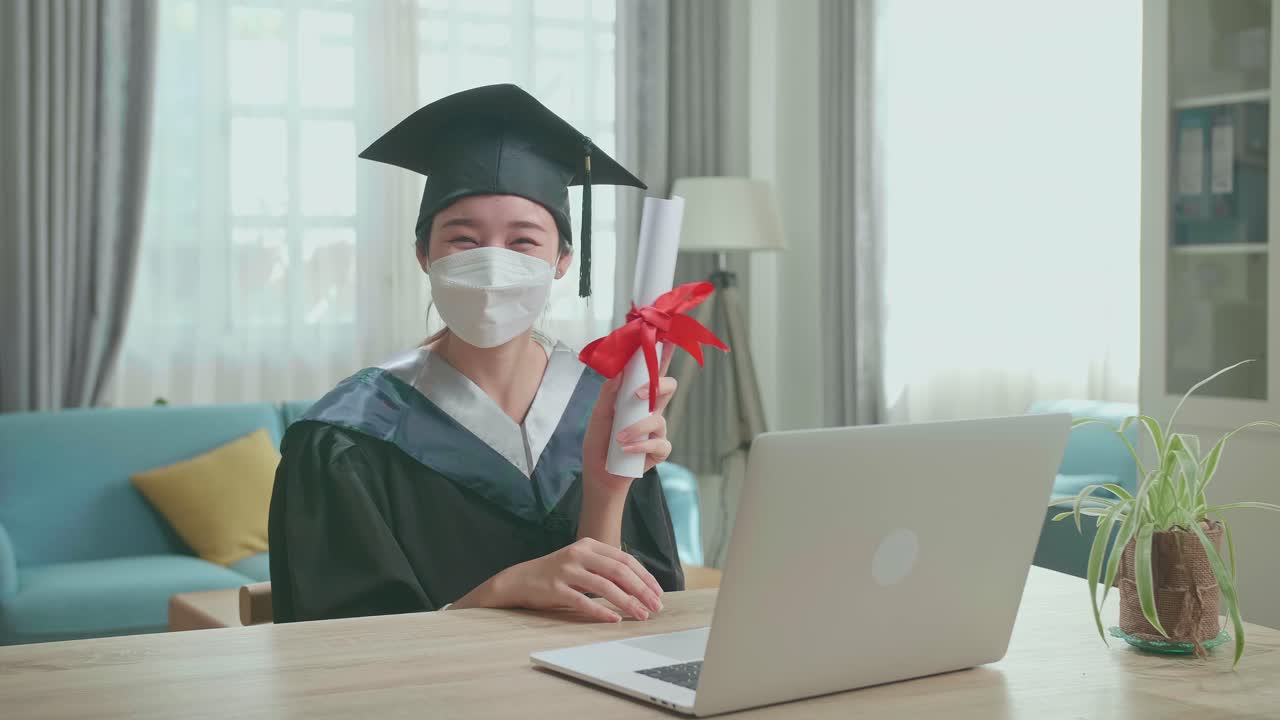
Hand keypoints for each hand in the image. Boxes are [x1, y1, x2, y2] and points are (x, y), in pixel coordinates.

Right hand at [456, 538, 664, 621]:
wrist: (520, 580)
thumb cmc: (556, 574)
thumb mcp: (581, 562)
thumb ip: (604, 567)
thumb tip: (638, 584)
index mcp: (589, 545)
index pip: (625, 559)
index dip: (644, 576)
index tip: (658, 592)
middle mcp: (579, 553)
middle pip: (619, 571)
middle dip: (641, 590)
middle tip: (656, 606)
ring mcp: (566, 570)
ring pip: (604, 586)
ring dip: (627, 602)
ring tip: (641, 615)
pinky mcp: (555, 588)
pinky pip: (583, 601)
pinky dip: (601, 611)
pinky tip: (614, 619)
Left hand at [582, 346, 678, 490]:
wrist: (599, 474)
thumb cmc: (599, 441)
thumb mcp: (598, 416)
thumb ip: (608, 394)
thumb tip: (617, 372)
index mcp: (637, 397)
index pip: (652, 371)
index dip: (662, 353)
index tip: (665, 336)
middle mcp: (651, 410)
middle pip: (668, 386)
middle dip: (658, 384)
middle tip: (637, 393)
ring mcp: (656, 430)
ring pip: (660, 418)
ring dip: (637, 427)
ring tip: (619, 436)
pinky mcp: (659, 451)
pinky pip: (659, 444)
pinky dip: (640, 446)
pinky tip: (625, 449)